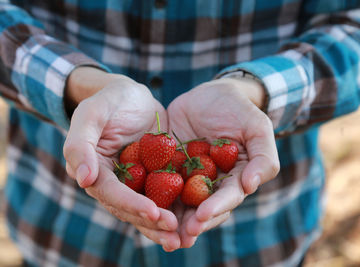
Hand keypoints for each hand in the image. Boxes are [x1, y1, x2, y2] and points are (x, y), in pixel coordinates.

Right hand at [63, 68, 179, 250]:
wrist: (132, 96)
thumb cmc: (109, 101)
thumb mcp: (92, 114)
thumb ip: (80, 144)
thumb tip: (83, 180)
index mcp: (94, 170)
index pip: (110, 193)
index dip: (131, 204)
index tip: (154, 212)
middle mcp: (113, 183)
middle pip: (129, 209)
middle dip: (152, 222)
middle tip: (174, 231)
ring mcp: (134, 183)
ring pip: (148, 209)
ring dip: (164, 225)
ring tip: (184, 237)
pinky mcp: (153, 178)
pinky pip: (165, 196)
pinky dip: (178, 209)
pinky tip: (195, 218)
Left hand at [167, 77, 279, 247]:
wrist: (208, 93)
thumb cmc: (237, 109)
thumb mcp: (256, 127)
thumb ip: (263, 156)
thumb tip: (251, 186)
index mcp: (234, 178)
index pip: (227, 198)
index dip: (216, 208)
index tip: (202, 216)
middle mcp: (210, 183)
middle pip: (202, 208)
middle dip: (192, 223)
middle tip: (180, 235)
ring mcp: (187, 177)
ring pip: (179, 203)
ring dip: (171, 219)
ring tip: (160, 229)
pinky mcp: (166, 167)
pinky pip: (157, 183)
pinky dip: (150, 196)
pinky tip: (140, 206)